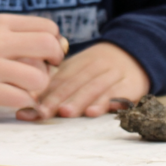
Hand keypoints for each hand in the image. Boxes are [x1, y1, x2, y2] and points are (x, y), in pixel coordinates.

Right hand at [0, 13, 65, 110]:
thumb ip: (28, 37)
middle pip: (47, 47)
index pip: (47, 27)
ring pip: (40, 78)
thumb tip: (63, 46)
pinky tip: (13, 94)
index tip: (47, 51)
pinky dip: (25, 99)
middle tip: (48, 66)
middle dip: (55, 59)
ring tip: (26, 82)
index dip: (54, 41)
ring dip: (39, 84)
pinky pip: (25, 98)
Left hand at [20, 42, 148, 119]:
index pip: (59, 78)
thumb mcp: (79, 70)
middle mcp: (94, 66)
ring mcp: (113, 74)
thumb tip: (28, 103)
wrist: (136, 53)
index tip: (30, 108)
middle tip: (43, 112)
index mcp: (78, 63)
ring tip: (65, 112)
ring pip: (93, 87)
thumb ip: (57, 85)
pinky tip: (94, 112)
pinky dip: (105, 102)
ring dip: (78, 100)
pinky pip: (117, 93)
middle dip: (57, 99)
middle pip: (73, 83)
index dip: (44, 93)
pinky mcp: (130, 84)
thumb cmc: (99, 69)